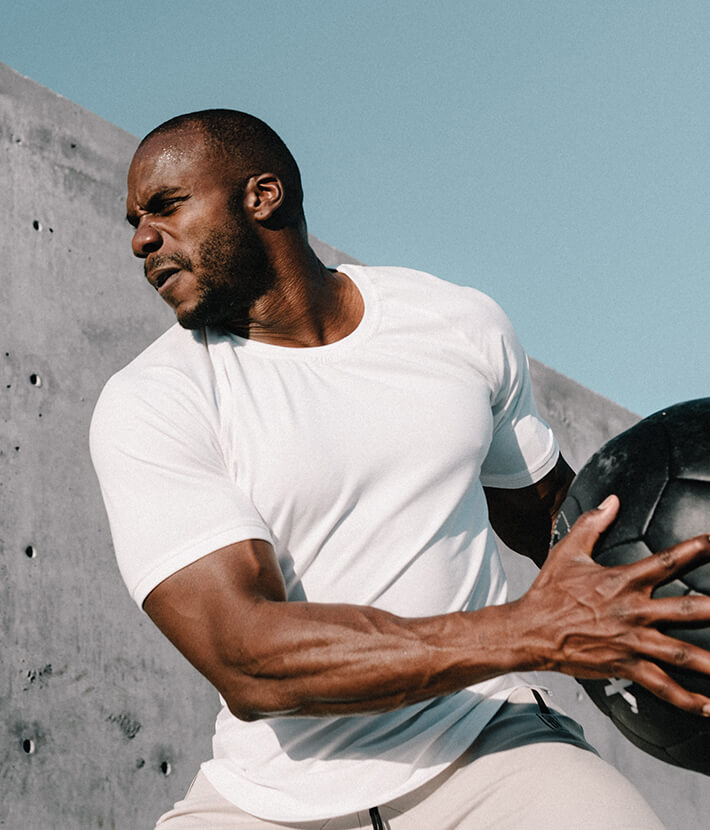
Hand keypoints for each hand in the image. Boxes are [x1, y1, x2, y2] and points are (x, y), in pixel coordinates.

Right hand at [517, 495, 709, 715]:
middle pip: (689, 610)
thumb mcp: (568, 551)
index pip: (668, 560)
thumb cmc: (549, 592)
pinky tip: (708, 707)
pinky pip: (661, 685)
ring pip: (682, 653)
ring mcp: (631, 641)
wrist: (531, 631)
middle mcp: (633, 611)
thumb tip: (611, 500)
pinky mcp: (625, 666)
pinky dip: (687, 699)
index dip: (698, 549)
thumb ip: (592, 524)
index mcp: (623, 580)